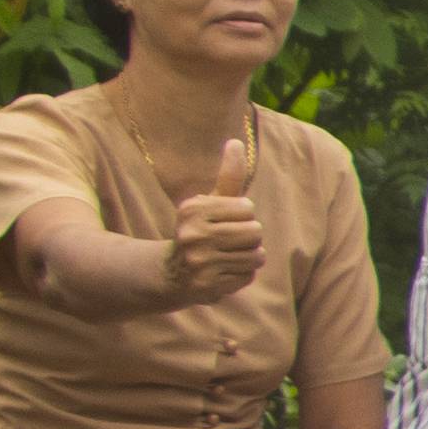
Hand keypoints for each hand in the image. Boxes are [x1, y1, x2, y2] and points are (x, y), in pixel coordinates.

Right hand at [162, 137, 264, 303]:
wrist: (171, 274)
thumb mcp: (210, 202)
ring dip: (247, 258)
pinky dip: (240, 276)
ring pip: (256, 256)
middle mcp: (192, 234)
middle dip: (248, 238)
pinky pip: (247, 276)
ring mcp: (198, 262)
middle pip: (255, 232)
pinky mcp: (206, 286)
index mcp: (192, 209)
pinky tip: (221, 274)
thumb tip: (236, 141)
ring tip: (225, 257)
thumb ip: (228, 176)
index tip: (222, 222)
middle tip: (227, 243)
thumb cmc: (200, 230)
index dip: (242, 216)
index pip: (248, 209)